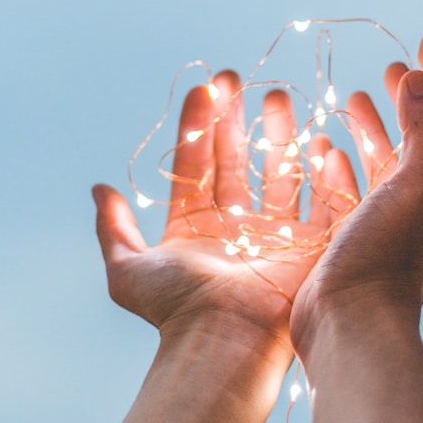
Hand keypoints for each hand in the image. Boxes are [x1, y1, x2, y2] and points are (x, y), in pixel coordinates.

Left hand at [93, 70, 361, 356]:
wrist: (226, 343)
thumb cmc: (178, 309)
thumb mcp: (128, 271)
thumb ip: (112, 229)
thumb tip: (98, 189)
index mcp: (196, 226)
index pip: (198, 163)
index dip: (199, 125)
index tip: (204, 88)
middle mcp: (236, 226)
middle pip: (237, 160)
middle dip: (236, 119)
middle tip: (237, 80)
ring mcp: (274, 234)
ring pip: (278, 173)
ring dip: (277, 135)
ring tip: (277, 97)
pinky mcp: (310, 245)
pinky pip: (321, 202)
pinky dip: (323, 174)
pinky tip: (321, 142)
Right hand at [290, 33, 422, 355]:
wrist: (352, 323)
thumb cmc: (386, 255)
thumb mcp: (418, 186)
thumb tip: (419, 80)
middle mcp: (418, 201)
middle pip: (416, 135)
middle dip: (406, 98)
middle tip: (389, 67)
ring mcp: (384, 219)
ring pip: (380, 159)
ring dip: (371, 126)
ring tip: (352, 98)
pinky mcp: (352, 234)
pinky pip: (350, 186)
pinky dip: (340, 162)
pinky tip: (324, 149)